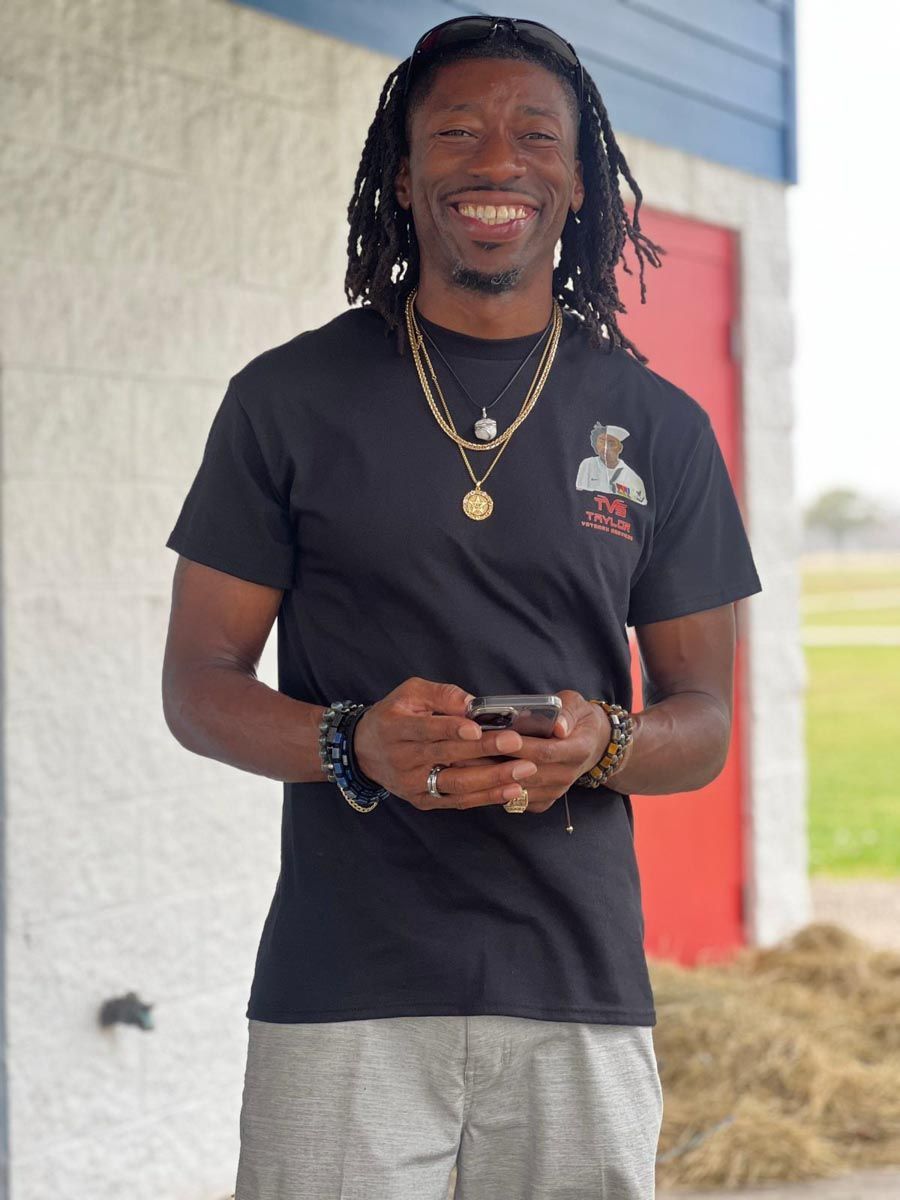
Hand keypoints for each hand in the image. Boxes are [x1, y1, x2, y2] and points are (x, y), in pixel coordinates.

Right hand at [352, 676, 539, 809]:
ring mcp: (412, 784)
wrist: (364, 751)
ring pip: (455, 784)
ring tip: (523, 771)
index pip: (425, 729)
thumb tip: (471, 703)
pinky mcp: (423, 801)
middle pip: (446, 756)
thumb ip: (440, 694)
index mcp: (396, 728)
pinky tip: (511, 790)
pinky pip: (456, 801)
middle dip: (484, 750)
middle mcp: (402, 759)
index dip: (450, 729)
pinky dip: (485, 797)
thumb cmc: (394, 715)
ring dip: (491, 780)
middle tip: (516, 744)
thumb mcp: (409, 693)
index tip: (476, 728)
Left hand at [447, 691, 611, 813]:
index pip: (544, 752)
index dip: (519, 748)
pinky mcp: (543, 801)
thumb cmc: (576, 719)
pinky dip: (494, 790)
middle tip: (464, 752)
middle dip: (494, 763)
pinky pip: (515, 801)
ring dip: (488, 779)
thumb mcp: (576, 705)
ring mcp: (555, 791)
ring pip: (517, 790)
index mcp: (577, 750)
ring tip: (460, 764)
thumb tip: (558, 725)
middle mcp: (567, 775)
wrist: (590, 744)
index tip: (495, 738)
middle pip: (526, 773)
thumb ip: (567, 713)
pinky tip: (472, 777)